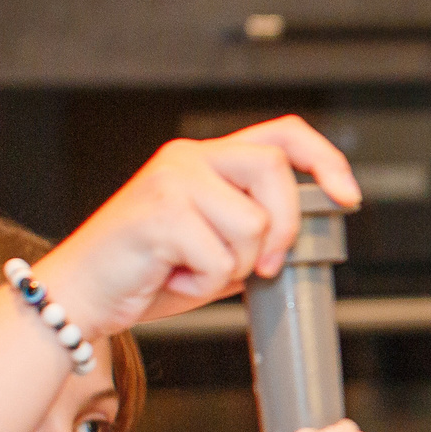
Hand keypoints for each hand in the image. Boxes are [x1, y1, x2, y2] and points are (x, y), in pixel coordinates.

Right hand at [34, 115, 360, 335]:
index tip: (348, 197)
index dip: (326, 159)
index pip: (283, 134)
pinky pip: (219, 257)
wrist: (82, 297)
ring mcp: (171, 181)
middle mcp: (188, 159)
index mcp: (206, 159)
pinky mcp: (158, 213)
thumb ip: (255, 230)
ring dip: (233, 265)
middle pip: (276, 171)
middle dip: (284, 228)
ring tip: (191, 268)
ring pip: (253, 224)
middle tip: (262, 265)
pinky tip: (170, 276)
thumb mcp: (216, 247)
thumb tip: (305, 234)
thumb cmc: (146, 273)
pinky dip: (202, 282)